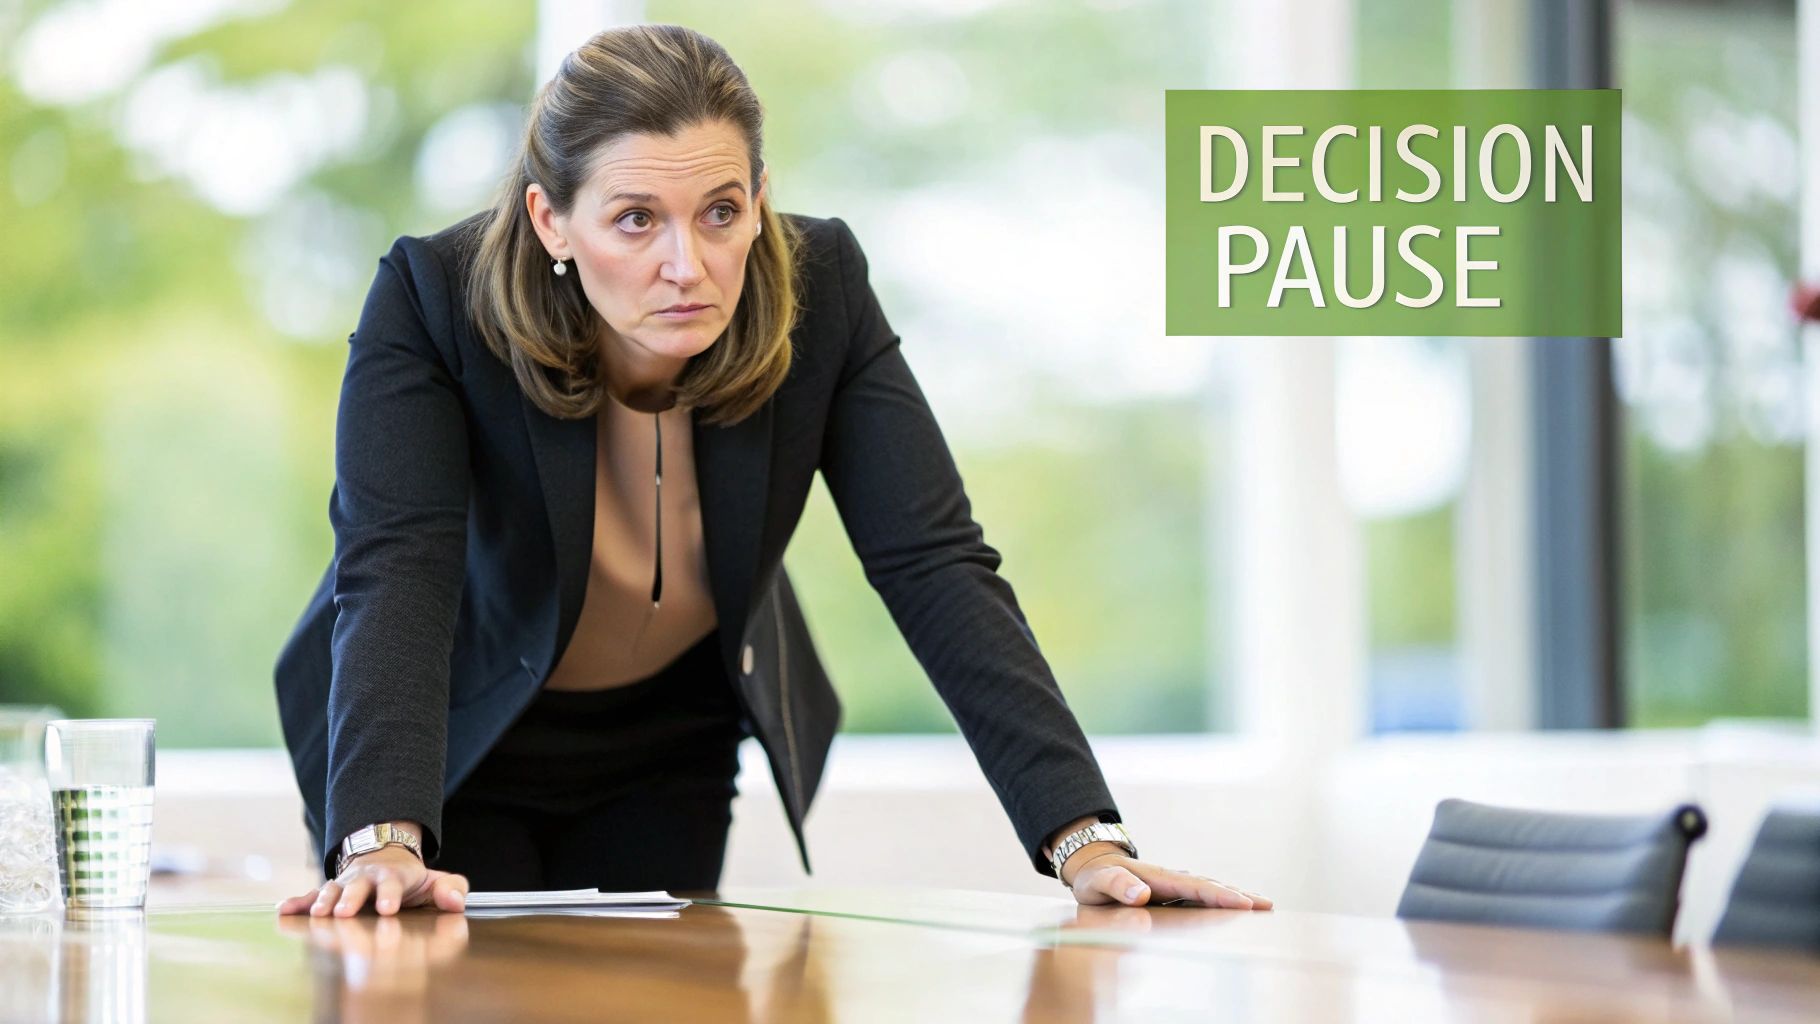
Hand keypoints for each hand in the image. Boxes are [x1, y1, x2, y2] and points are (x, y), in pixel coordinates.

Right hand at [276, 845, 468, 916]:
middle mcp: (365, 878)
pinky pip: (311, 896)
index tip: (388, 908)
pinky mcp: (330, 892)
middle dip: (351, 899)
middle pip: (357, 887)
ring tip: (318, 914)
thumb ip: (451, 889)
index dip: (390, 895)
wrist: (383, 857)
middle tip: (346, 912)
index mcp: (392, 876)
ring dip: (324, 902)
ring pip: (332, 890)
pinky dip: (298, 903)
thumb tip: (457, 902)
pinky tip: (285, 910)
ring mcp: (345, 884)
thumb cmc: (411, 878)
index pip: (392, 884)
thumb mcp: (435, 881)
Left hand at [1063, 846, 1272, 910]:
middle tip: (1267, 906)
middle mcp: (1172, 878)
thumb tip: (1140, 893)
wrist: (1094, 866)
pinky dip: (1223, 900)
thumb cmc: (1096, 878)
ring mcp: (1175, 885)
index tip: (1243, 904)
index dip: (1219, 896)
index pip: (1195, 888)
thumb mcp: (1099, 882)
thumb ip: (1117, 886)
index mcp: (1158, 878)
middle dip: (1240, 896)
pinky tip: (1238, 908)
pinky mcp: (1175, 893)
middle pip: (1211, 886)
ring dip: (1237, 896)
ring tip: (1264, 906)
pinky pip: (1203, 896)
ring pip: (1211, 890)